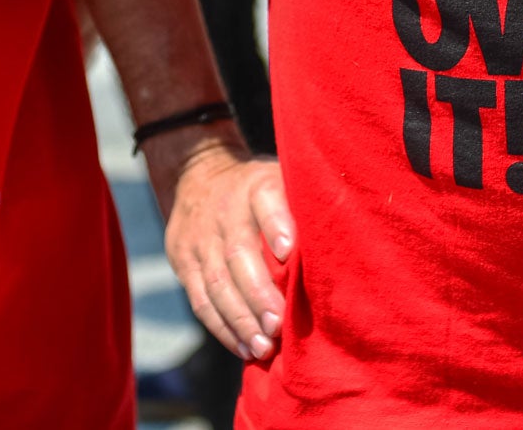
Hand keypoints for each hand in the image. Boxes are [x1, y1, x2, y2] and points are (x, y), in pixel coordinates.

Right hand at [151, 130, 293, 361]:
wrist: (199, 175)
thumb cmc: (259, 191)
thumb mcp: (280, 180)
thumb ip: (302, 209)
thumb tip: (340, 251)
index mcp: (256, 187)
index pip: (265, 202)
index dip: (276, 226)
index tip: (289, 252)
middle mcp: (225, 211)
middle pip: (238, 255)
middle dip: (258, 295)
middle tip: (278, 326)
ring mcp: (199, 239)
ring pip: (216, 284)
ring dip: (240, 320)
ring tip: (263, 348)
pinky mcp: (183, 262)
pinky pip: (200, 300)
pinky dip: (222, 328)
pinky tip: (243, 348)